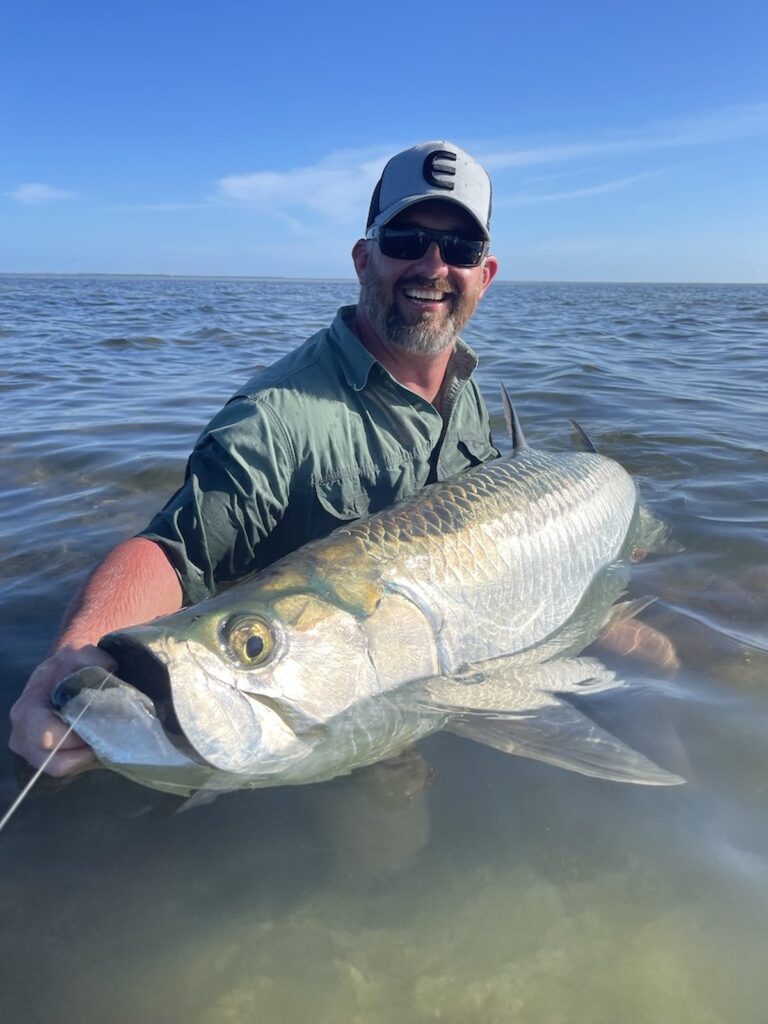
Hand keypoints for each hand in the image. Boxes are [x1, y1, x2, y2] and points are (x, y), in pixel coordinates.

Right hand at [9, 645, 116, 775]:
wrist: (65, 670)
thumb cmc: (72, 664)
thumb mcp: (82, 654)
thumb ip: (93, 660)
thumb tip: (108, 671)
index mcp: (28, 710)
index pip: (47, 737)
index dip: (75, 737)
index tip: (99, 725)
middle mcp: (23, 735)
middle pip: (56, 762)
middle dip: (85, 753)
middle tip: (107, 737)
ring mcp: (31, 752)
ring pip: (64, 769)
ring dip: (88, 758)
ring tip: (105, 739)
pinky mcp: (46, 759)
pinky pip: (68, 769)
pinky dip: (86, 760)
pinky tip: (98, 742)